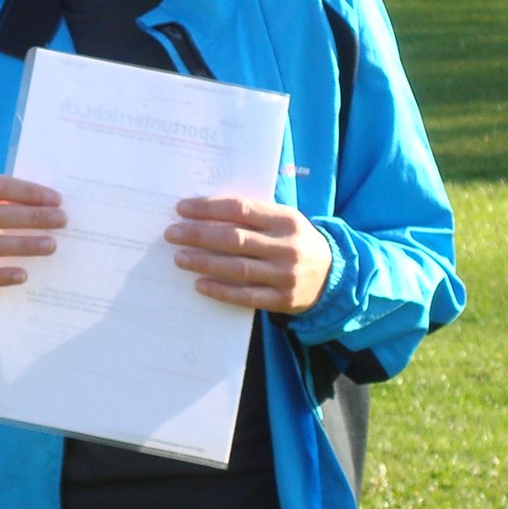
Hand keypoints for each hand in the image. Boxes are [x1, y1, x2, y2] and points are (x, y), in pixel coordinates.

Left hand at [165, 197, 331, 313]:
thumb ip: (253, 215)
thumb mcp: (284, 221)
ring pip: (237, 268)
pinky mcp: (283, 300)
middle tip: (172, 234)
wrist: (335, 276)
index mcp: (286, 220)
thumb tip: (204, 213)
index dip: (209, 208)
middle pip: (235, 238)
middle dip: (199, 235)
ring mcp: (286, 275)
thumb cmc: (296, 241)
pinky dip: (221, 290)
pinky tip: (200, 284)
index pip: (240, 209)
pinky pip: (246, 296)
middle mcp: (287, 246)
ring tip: (179, 257)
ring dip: (204, 262)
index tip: (182, 209)